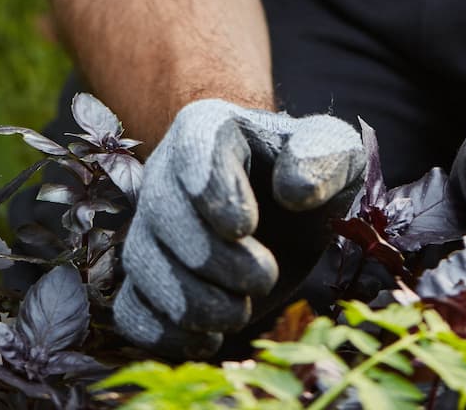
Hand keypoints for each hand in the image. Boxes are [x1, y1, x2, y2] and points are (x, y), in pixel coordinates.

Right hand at [113, 99, 365, 357]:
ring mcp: (148, 228)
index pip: (194, 148)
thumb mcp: (335, 151)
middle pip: (163, 214)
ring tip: (240, 311)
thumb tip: (294, 188)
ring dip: (191, 302)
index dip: (214, 191)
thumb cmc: (309, 174)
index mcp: (209, 127)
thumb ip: (324, 154)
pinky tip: (209, 339)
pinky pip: (129, 310)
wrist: (285, 212)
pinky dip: (164, 334)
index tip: (245, 227)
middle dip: (213, 258)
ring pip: (142, 265)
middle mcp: (166, 172)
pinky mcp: (147, 280)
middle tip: (264, 277)